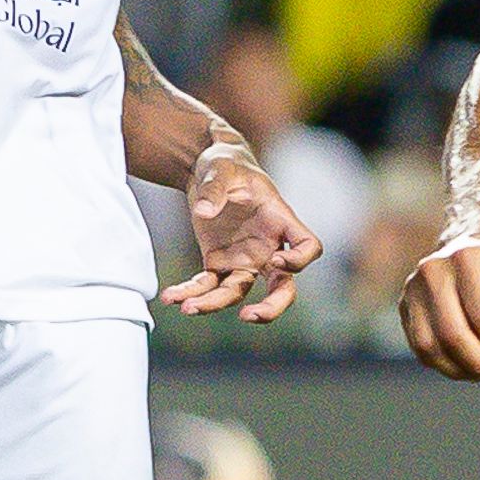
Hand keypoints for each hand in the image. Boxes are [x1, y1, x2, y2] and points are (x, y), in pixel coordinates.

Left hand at [164, 144, 320, 320]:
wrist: (209, 170)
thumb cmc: (226, 164)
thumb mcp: (221, 167)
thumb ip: (214, 188)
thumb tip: (203, 213)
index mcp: (280, 221)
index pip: (308, 247)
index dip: (300, 260)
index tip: (275, 261)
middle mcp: (268, 247)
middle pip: (283, 288)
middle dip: (271, 307)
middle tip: (249, 316)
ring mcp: (244, 259)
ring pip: (238, 293)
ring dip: (214, 305)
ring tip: (187, 308)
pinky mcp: (218, 263)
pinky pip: (207, 286)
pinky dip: (189, 293)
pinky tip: (171, 297)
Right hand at [400, 233, 479, 380]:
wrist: (469, 242)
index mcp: (467, 259)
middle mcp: (433, 270)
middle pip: (452, 334)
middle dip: (478, 363)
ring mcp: (413, 288)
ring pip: (429, 346)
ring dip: (458, 369)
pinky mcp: (404, 305)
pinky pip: (419, 346)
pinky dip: (442, 364)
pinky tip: (464, 367)